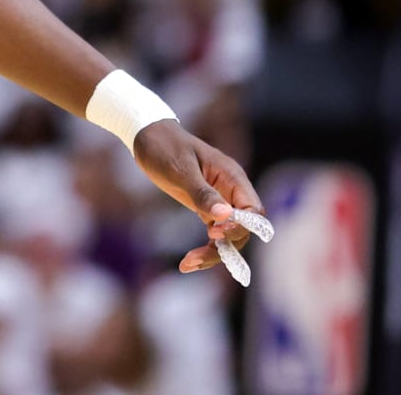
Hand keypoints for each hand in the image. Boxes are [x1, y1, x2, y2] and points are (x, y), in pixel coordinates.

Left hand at [131, 119, 264, 274]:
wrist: (147, 136)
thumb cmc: (164, 147)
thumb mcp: (180, 170)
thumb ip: (203, 193)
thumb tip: (225, 215)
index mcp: (232, 177)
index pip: (254, 211)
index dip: (240, 227)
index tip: (214, 233)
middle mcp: (231, 191)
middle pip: (243, 229)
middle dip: (224, 246)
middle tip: (194, 258)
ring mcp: (220, 201)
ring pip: (229, 236)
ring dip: (213, 253)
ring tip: (188, 264)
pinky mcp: (206, 208)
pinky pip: (214, 234)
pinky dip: (205, 248)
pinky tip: (187, 263)